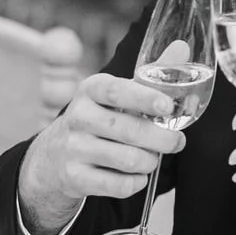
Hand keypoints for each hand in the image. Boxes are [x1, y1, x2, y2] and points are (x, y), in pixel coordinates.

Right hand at [19, 72, 184, 230]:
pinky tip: (136, 175)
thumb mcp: (115, 95)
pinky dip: (137, 183)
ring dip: (150, 161)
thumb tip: (183, 48)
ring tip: (152, 158)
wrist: (52, 158)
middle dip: (163, 139)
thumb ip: (151, 76)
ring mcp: (73, 148)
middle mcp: (78, 117)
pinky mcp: (74, 178)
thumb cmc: (98, 121)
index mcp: (90, 90)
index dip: (145, 98)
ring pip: (129, 160)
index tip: (168, 107)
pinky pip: (120, 186)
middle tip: (176, 141)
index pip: (117, 90)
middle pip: (130, 130)